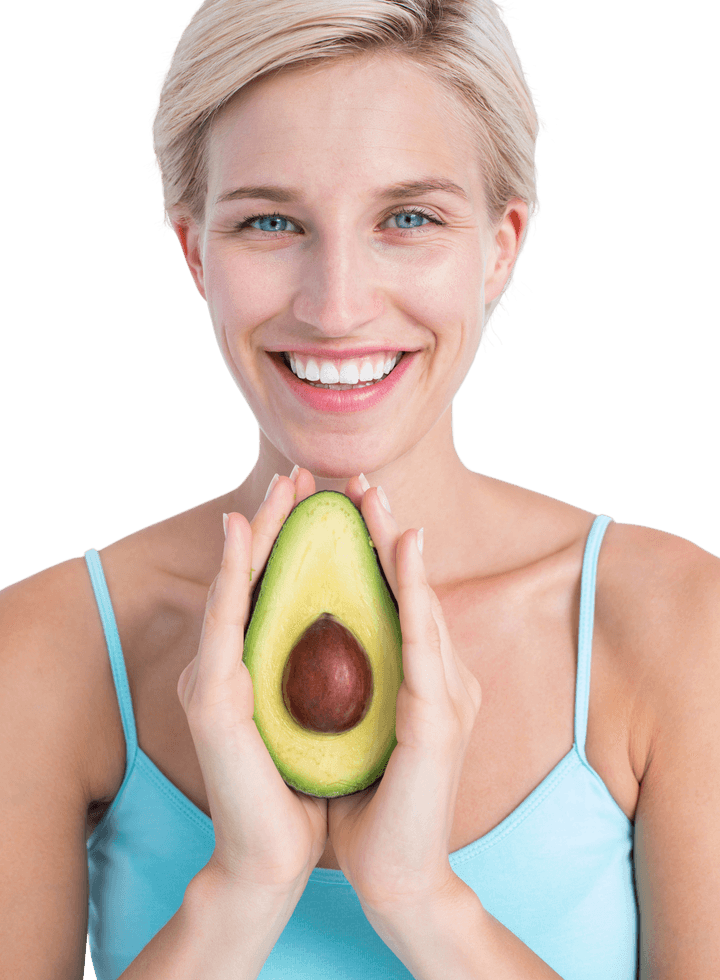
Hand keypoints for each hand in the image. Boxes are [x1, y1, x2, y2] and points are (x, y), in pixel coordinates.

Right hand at [176, 469, 327, 896]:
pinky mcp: (212, 699)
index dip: (297, 537)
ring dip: (258, 530)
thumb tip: (363, 631)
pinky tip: (240, 533)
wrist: (275, 857)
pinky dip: (232, 572)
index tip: (324, 491)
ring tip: (278, 485)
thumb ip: (327, 671)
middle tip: (299, 470)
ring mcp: (215, 677)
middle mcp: (231, 663)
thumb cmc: (304, 787)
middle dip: (279, 519)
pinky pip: (224, 621)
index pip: (281, 587)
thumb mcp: (324, 715)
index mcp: (261, 665)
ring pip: (235, 585)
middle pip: (258, 575)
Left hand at [327, 476, 482, 915]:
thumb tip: (306, 634)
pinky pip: (424, 646)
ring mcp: (447, 695)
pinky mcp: (439, 721)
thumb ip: (346, 679)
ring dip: (398, 548)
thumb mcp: (349, 725)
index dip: (370, 544)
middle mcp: (439, 675)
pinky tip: (405, 554)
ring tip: (378, 501)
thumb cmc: (365, 800)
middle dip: (384, 528)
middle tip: (359, 479)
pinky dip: (416, 596)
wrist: (392, 874)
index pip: (392, 597)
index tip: (341, 500)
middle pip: (410, 588)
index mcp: (415, 675)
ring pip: (421, 605)